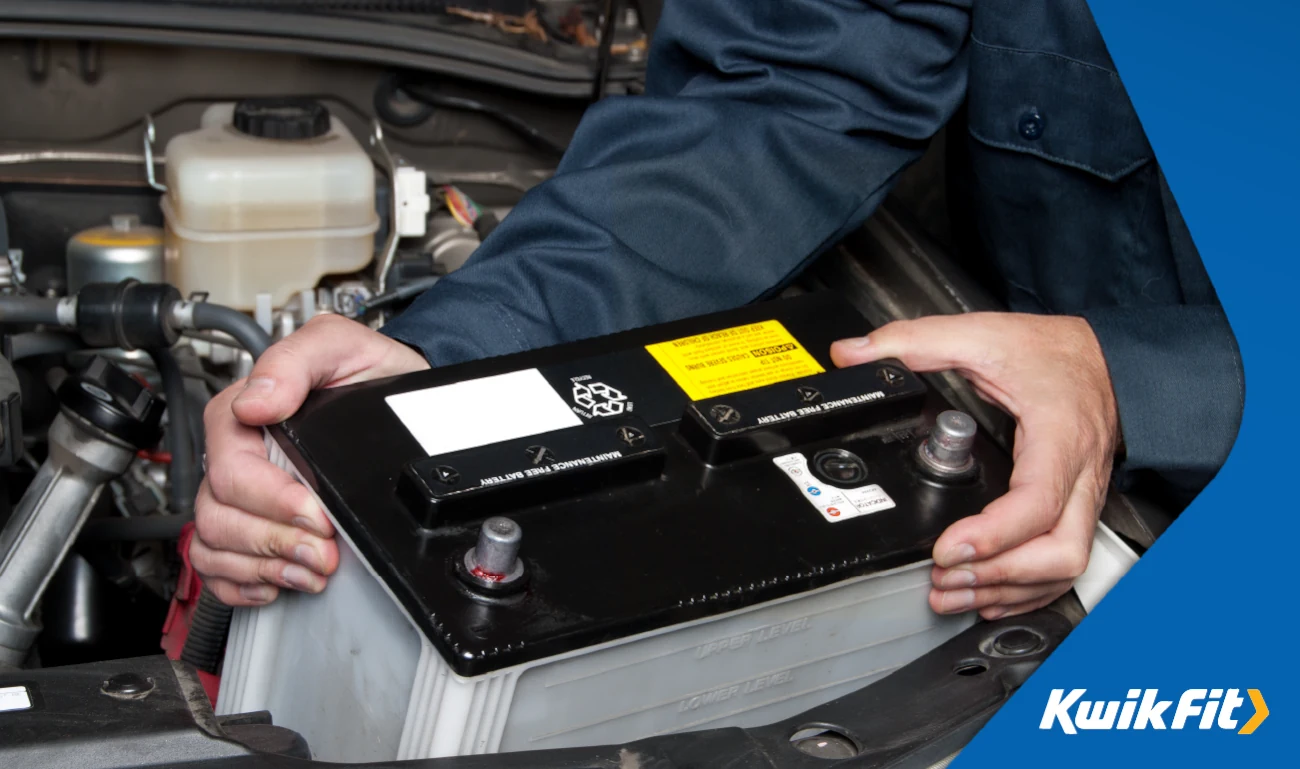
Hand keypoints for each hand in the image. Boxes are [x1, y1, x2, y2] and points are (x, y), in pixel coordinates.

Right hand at [191, 314, 429, 605]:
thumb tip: (258, 401)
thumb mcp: (341, 345)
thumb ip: (296, 360)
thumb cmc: (369, 371)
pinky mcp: (254, 523)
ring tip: (312, 569)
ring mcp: (242, 494)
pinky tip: (280, 580)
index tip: (316, 513)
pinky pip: (218, 566)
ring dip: (265, 566)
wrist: (400, 396)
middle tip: (323, 551)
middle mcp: (237, 456)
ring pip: (214, 545)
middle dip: (275, 541)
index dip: (272, 500)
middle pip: (219, 516)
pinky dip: (244, 583)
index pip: (230, 470)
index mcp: (243, 414)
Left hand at [831, 312, 1119, 619]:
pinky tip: (989, 593)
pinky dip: (1026, 588)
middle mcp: (1079, 476)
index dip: (992, 535)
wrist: (1107, 357)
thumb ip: (915, 341)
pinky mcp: (1079, 509)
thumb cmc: (1054, 353)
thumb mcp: (981, 334)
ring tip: (952, 592)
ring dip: (1008, 589)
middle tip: (943, 577)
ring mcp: (1085, 498)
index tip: (946, 548)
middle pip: (1060, 552)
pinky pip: (1065, 564)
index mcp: (1058, 437)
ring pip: (1065, 566)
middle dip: (999, 576)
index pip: (1037, 503)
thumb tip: (853, 354)